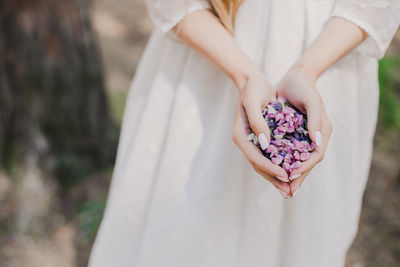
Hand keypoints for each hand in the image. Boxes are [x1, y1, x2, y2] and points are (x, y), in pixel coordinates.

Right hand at [232, 73, 289, 195]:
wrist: (253, 81)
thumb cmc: (253, 89)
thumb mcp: (253, 102)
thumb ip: (258, 123)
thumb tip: (265, 144)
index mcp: (240, 136)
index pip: (255, 157)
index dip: (270, 168)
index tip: (285, 175)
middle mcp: (245, 141)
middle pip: (259, 165)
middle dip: (274, 178)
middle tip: (289, 190)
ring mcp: (252, 141)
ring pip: (264, 164)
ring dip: (276, 176)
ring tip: (290, 188)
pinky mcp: (261, 139)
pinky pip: (269, 156)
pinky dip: (278, 165)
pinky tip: (290, 171)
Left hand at [276, 67, 331, 195]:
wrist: (295, 77)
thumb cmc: (304, 87)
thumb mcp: (312, 102)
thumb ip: (316, 121)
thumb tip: (317, 144)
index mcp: (322, 132)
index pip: (315, 156)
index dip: (305, 167)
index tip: (293, 176)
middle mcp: (313, 138)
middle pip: (307, 162)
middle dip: (297, 178)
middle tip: (287, 192)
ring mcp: (302, 137)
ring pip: (296, 160)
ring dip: (289, 174)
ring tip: (280, 187)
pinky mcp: (291, 135)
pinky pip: (287, 152)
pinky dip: (281, 162)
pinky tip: (272, 169)